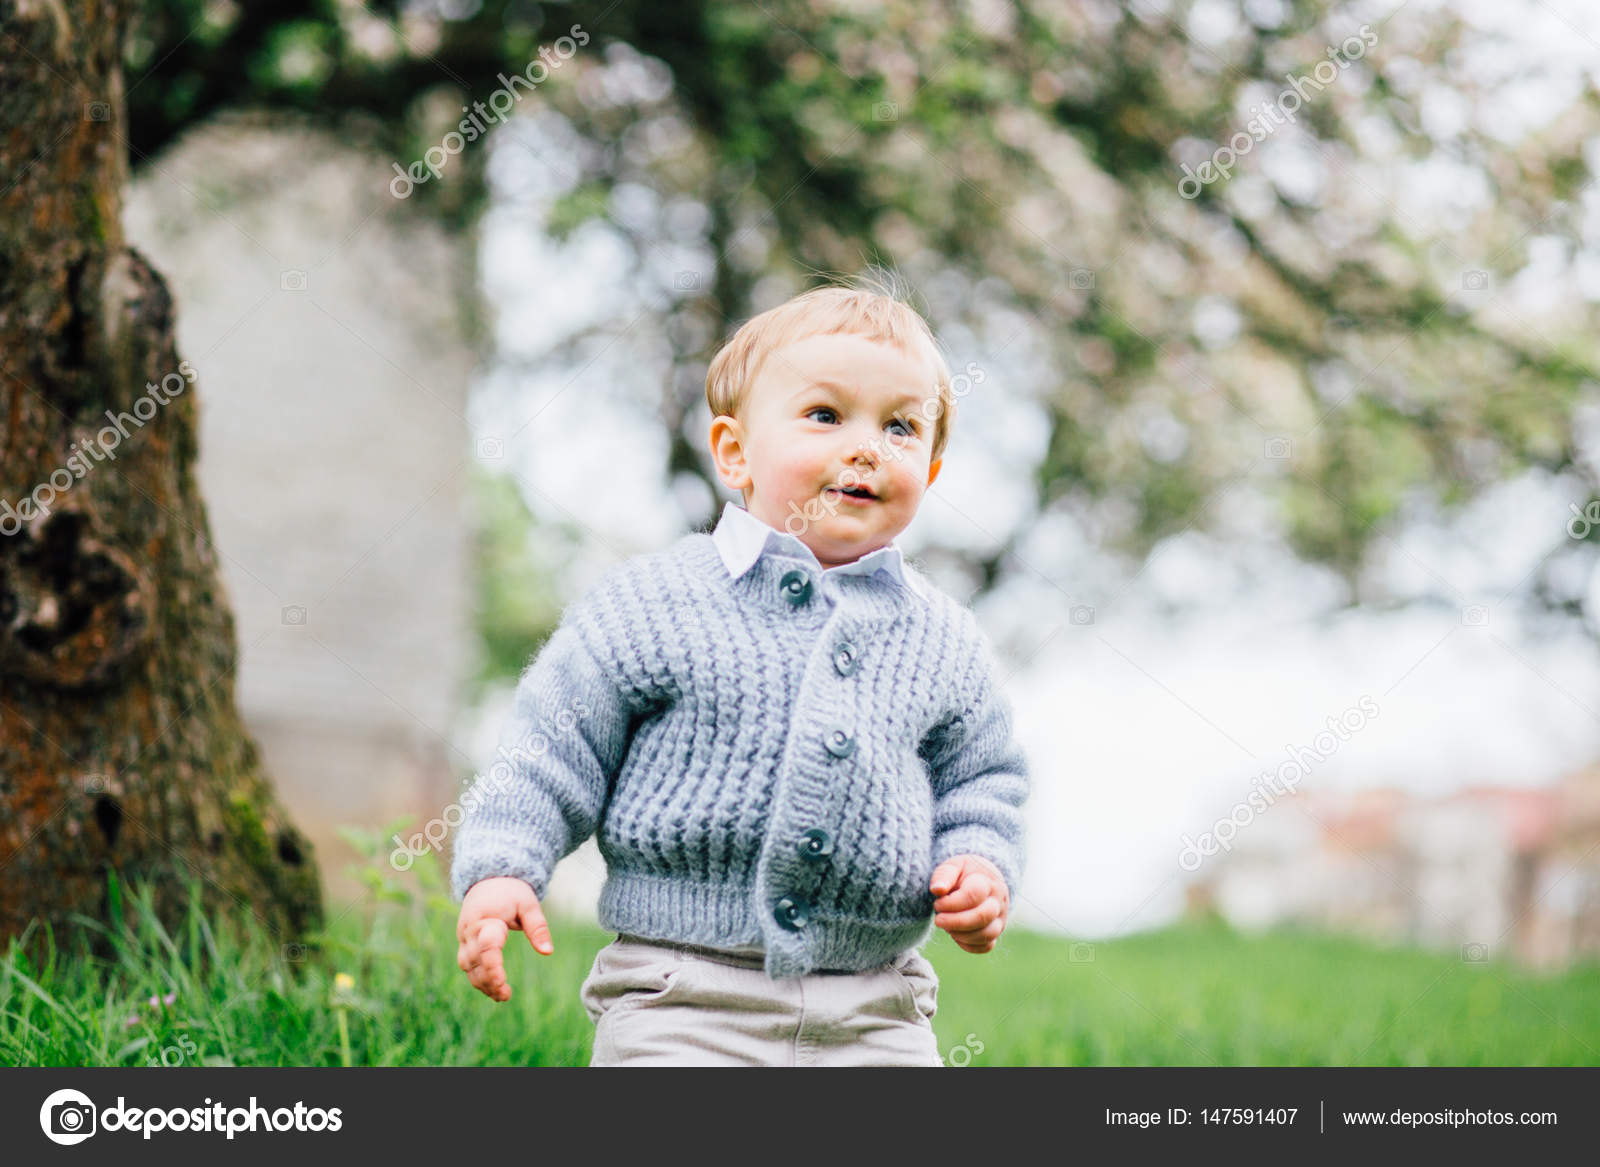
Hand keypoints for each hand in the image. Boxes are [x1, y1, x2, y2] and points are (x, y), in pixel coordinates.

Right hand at [456, 877, 551, 1001]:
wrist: (489, 878)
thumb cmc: (511, 892)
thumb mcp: (528, 904)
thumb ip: (538, 927)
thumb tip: (548, 952)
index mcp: (485, 919)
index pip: (486, 947)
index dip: (493, 967)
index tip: (503, 983)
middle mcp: (470, 931)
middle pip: (475, 962)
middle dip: (489, 981)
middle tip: (506, 995)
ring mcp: (464, 938)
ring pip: (468, 967)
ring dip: (482, 983)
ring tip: (502, 996)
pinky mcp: (464, 943)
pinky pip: (468, 965)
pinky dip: (478, 978)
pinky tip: (493, 989)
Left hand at [929, 854, 1009, 953]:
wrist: (983, 879)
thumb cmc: (964, 873)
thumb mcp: (954, 866)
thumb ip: (944, 874)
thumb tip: (937, 889)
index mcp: (988, 882)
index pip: (973, 895)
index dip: (951, 903)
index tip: (937, 903)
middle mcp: (998, 902)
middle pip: (982, 917)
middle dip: (955, 922)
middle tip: (938, 919)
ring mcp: (1000, 919)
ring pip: (986, 935)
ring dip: (961, 934)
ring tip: (946, 926)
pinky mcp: (996, 932)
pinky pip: (986, 946)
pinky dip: (968, 945)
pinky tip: (955, 934)